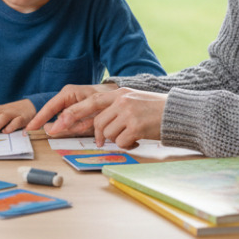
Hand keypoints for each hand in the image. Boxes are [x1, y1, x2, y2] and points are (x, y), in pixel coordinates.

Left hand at [29, 84, 164, 147]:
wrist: (179, 113)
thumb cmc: (155, 111)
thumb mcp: (133, 101)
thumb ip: (116, 108)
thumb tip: (98, 125)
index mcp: (119, 93)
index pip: (90, 103)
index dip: (73, 114)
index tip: (59, 124)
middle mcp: (122, 101)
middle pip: (98, 122)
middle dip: (98, 135)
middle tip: (101, 142)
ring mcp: (128, 113)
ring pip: (109, 134)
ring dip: (117, 139)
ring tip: (131, 135)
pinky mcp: (136, 126)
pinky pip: (121, 142)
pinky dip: (128, 145)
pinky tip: (138, 140)